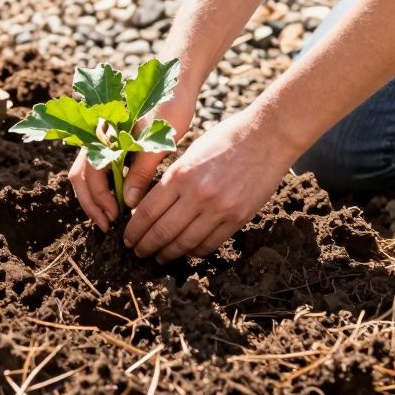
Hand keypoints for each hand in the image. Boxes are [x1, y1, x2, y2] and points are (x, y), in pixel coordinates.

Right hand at [67, 86, 196, 231]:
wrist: (177, 83)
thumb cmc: (170, 107)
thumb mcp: (158, 142)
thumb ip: (141, 171)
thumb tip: (129, 203)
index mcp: (104, 132)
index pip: (91, 172)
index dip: (100, 198)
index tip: (116, 216)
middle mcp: (96, 136)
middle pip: (81, 176)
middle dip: (92, 204)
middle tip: (108, 226)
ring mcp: (101, 140)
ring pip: (86, 175)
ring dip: (95, 198)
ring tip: (111, 219)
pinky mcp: (110, 145)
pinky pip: (97, 171)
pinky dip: (103, 189)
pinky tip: (117, 203)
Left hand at [122, 105, 298, 261]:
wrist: (268, 136)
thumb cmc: (225, 138)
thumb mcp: (190, 152)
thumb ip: (172, 179)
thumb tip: (150, 206)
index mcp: (180, 174)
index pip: (148, 212)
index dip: (133, 230)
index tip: (126, 238)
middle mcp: (198, 194)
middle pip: (163, 232)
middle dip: (146, 246)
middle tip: (137, 252)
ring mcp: (220, 208)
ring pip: (185, 243)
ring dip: (168, 254)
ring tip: (159, 257)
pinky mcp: (239, 217)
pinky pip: (211, 243)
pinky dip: (195, 251)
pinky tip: (187, 251)